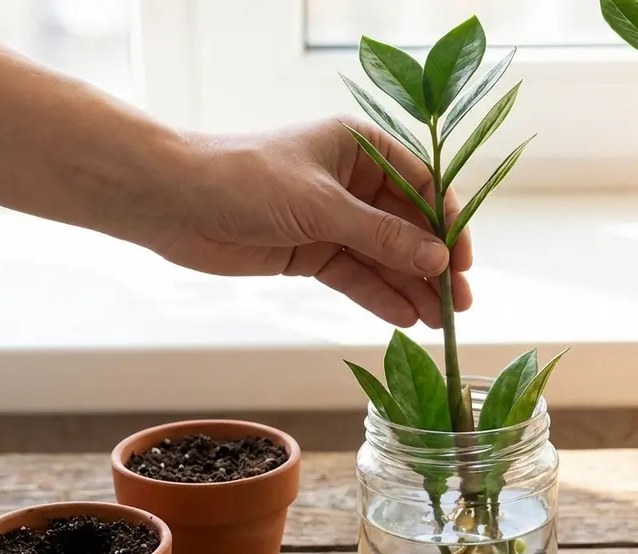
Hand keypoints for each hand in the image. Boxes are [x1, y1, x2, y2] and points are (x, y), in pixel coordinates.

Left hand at [153, 116, 472, 327]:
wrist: (174, 202)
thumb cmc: (246, 180)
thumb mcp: (322, 206)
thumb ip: (382, 236)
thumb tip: (438, 261)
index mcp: (361, 148)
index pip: (423, 185)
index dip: (448, 224)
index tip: (463, 261)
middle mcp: (354, 182)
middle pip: (407, 227)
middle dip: (433, 265)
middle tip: (459, 303)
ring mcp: (333, 219)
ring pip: (384, 257)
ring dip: (411, 287)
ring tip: (439, 321)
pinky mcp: (311, 252)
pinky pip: (356, 276)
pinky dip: (378, 296)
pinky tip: (404, 318)